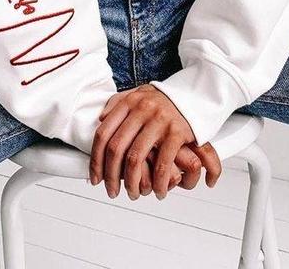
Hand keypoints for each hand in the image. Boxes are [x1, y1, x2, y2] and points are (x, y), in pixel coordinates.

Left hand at [89, 85, 221, 199]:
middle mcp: (141, 109)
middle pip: (116, 148)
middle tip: (112, 192)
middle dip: (111, 176)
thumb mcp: (138, 94)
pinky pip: (162, 164)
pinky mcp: (177, 132)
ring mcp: (159, 120)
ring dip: (132, 183)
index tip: (95, 179)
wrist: (193, 96)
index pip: (103, 134)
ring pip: (135, 159)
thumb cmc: (162, 100)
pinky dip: (158, 183)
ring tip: (133, 194)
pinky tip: (158, 191)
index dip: (96, 160)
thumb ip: (118, 103)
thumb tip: (101, 119)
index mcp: (128, 102)